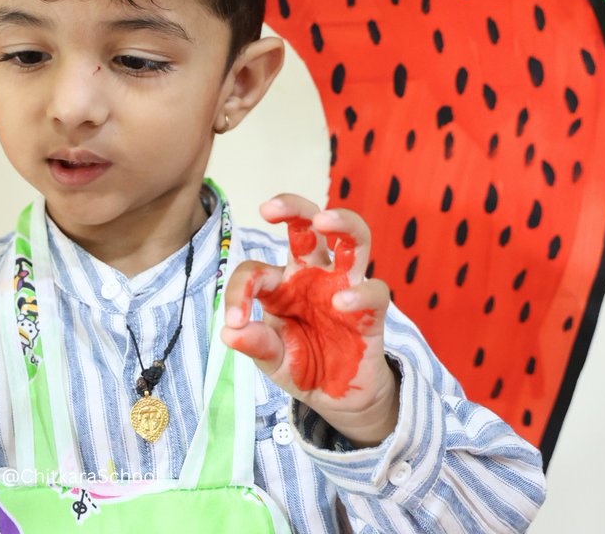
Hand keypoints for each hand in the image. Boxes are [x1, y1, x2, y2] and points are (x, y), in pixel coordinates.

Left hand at [221, 193, 398, 446]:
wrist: (337, 397)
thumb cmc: (301, 365)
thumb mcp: (272, 360)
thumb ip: (256, 345)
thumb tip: (230, 333)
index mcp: (280, 284)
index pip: (254, 271)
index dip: (239, 291)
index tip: (235, 321)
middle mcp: (312, 275)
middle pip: (307, 224)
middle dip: (291, 206)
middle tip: (270, 208)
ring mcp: (344, 287)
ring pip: (353, 238)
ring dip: (341, 222)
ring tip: (323, 221)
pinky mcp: (372, 310)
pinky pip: (374, 289)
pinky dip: (359, 293)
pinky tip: (341, 304)